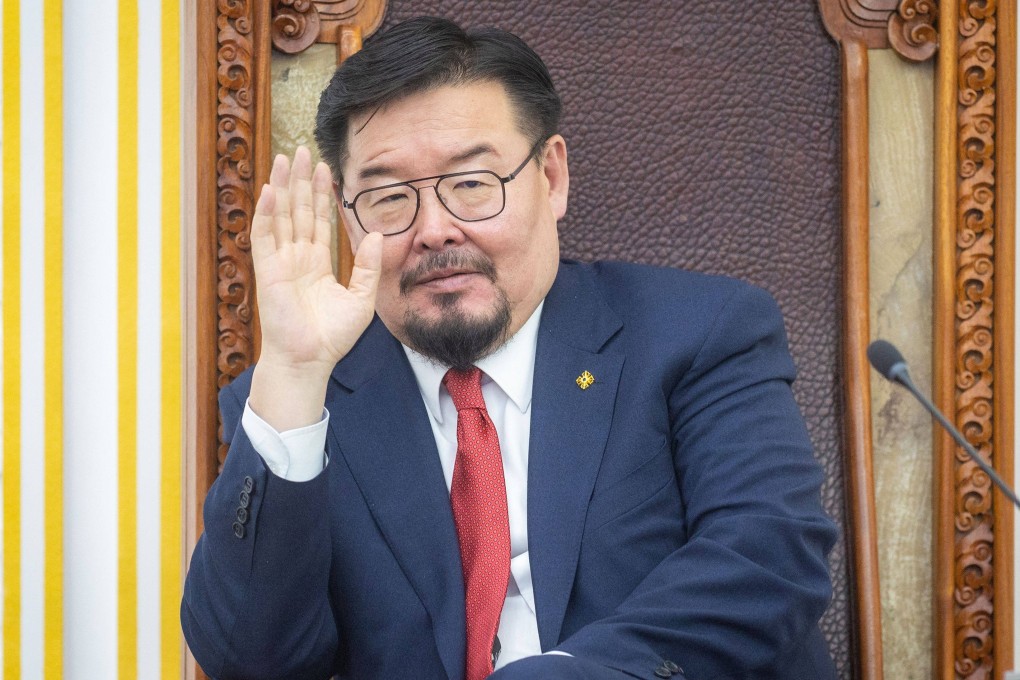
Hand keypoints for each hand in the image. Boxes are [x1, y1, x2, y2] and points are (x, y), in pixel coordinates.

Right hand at [248, 146, 382, 429]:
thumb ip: (368, 266)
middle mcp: (296, 258)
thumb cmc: (332, 336)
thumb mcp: (362, 298)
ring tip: (286, 157)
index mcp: (317, 264)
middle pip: (298, 210)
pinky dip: (266, 212)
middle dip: (301, 181)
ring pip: (281, 215)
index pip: (319, 221)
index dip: (321, 196)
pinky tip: (271, 189)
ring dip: (283, 186)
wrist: (310, 360)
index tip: (327, 170)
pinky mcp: (267, 270)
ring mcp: (280, 262)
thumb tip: (376, 232)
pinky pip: (265, 235)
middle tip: (304, 150)